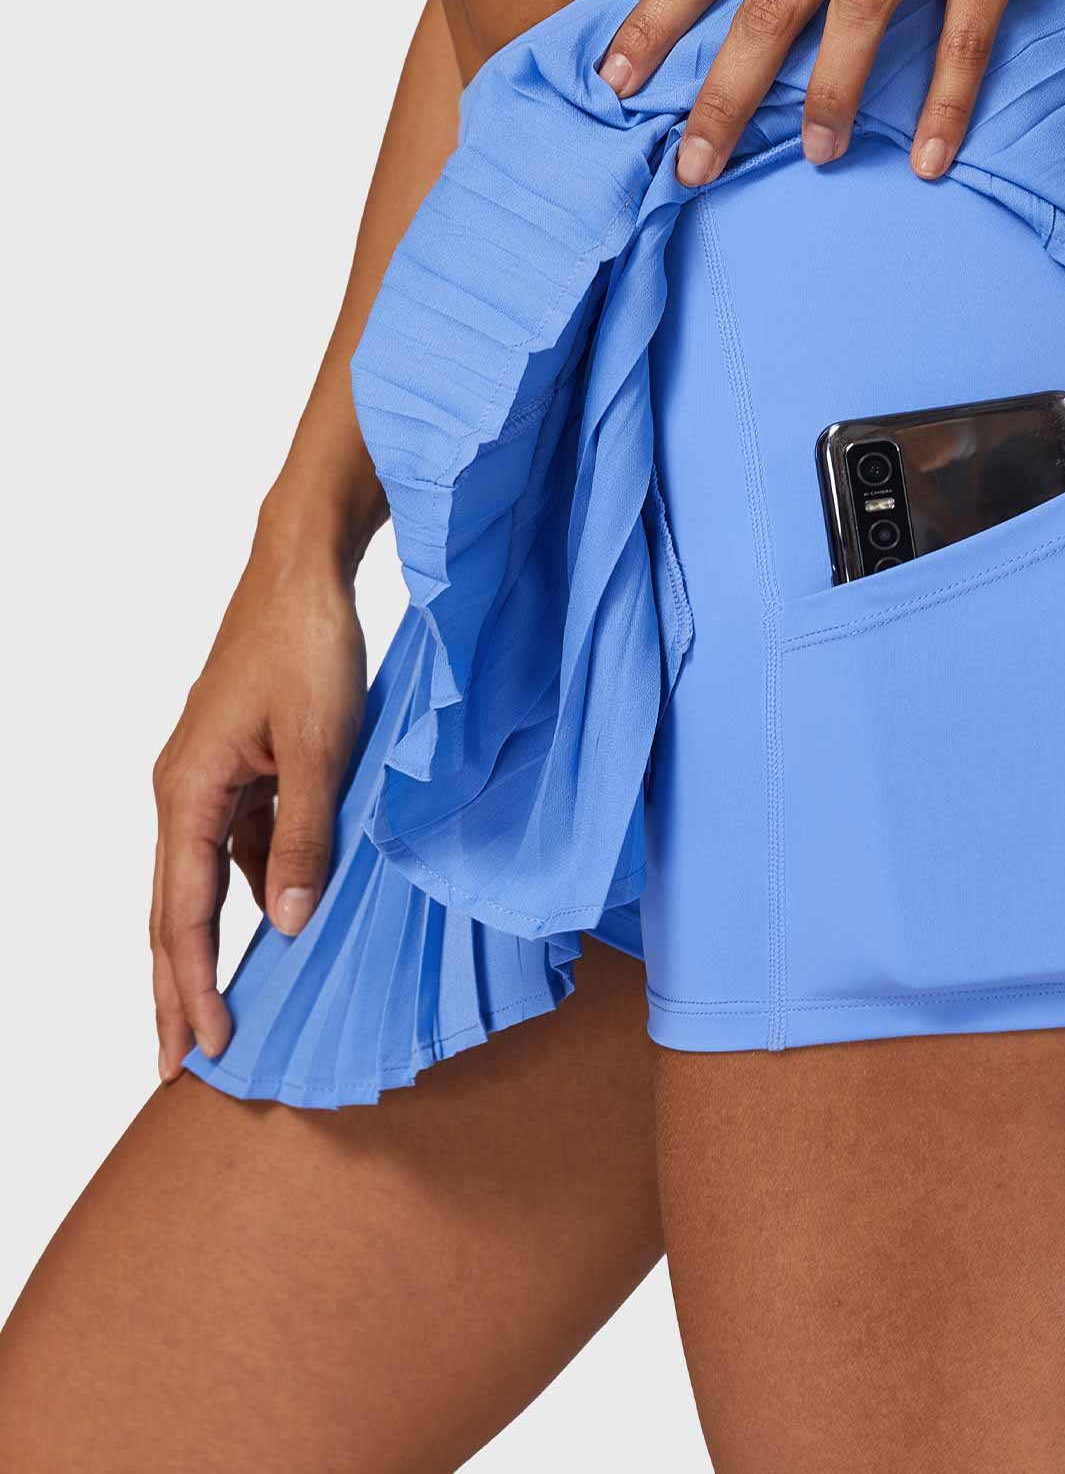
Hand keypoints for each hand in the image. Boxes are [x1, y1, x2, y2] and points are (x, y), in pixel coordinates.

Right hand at [149, 526, 366, 1080]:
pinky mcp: (240, 764)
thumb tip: (289, 921)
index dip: (192, 985)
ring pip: (205, 880)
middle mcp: (184, 790)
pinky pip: (237, 845)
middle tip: (179, 1064)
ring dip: (213, 945)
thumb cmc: (308, 645)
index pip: (181, 913)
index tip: (203, 1048)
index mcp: (188, 790)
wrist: (303, 569)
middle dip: (177, 988)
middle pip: (173, 908)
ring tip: (223, 1011)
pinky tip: (279, 923)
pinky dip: (251, 889)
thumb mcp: (322, 746)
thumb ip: (307, 835)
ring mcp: (210, 776)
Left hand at [596, 0, 1064, 183]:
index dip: (656, 21)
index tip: (613, 81)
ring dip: (829, 101)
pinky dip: (949, 105)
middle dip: (723, 97)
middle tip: (693, 166)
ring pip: (857, 29)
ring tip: (813, 158)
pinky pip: (964, 43)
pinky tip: (934, 162)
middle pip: (768, 13)